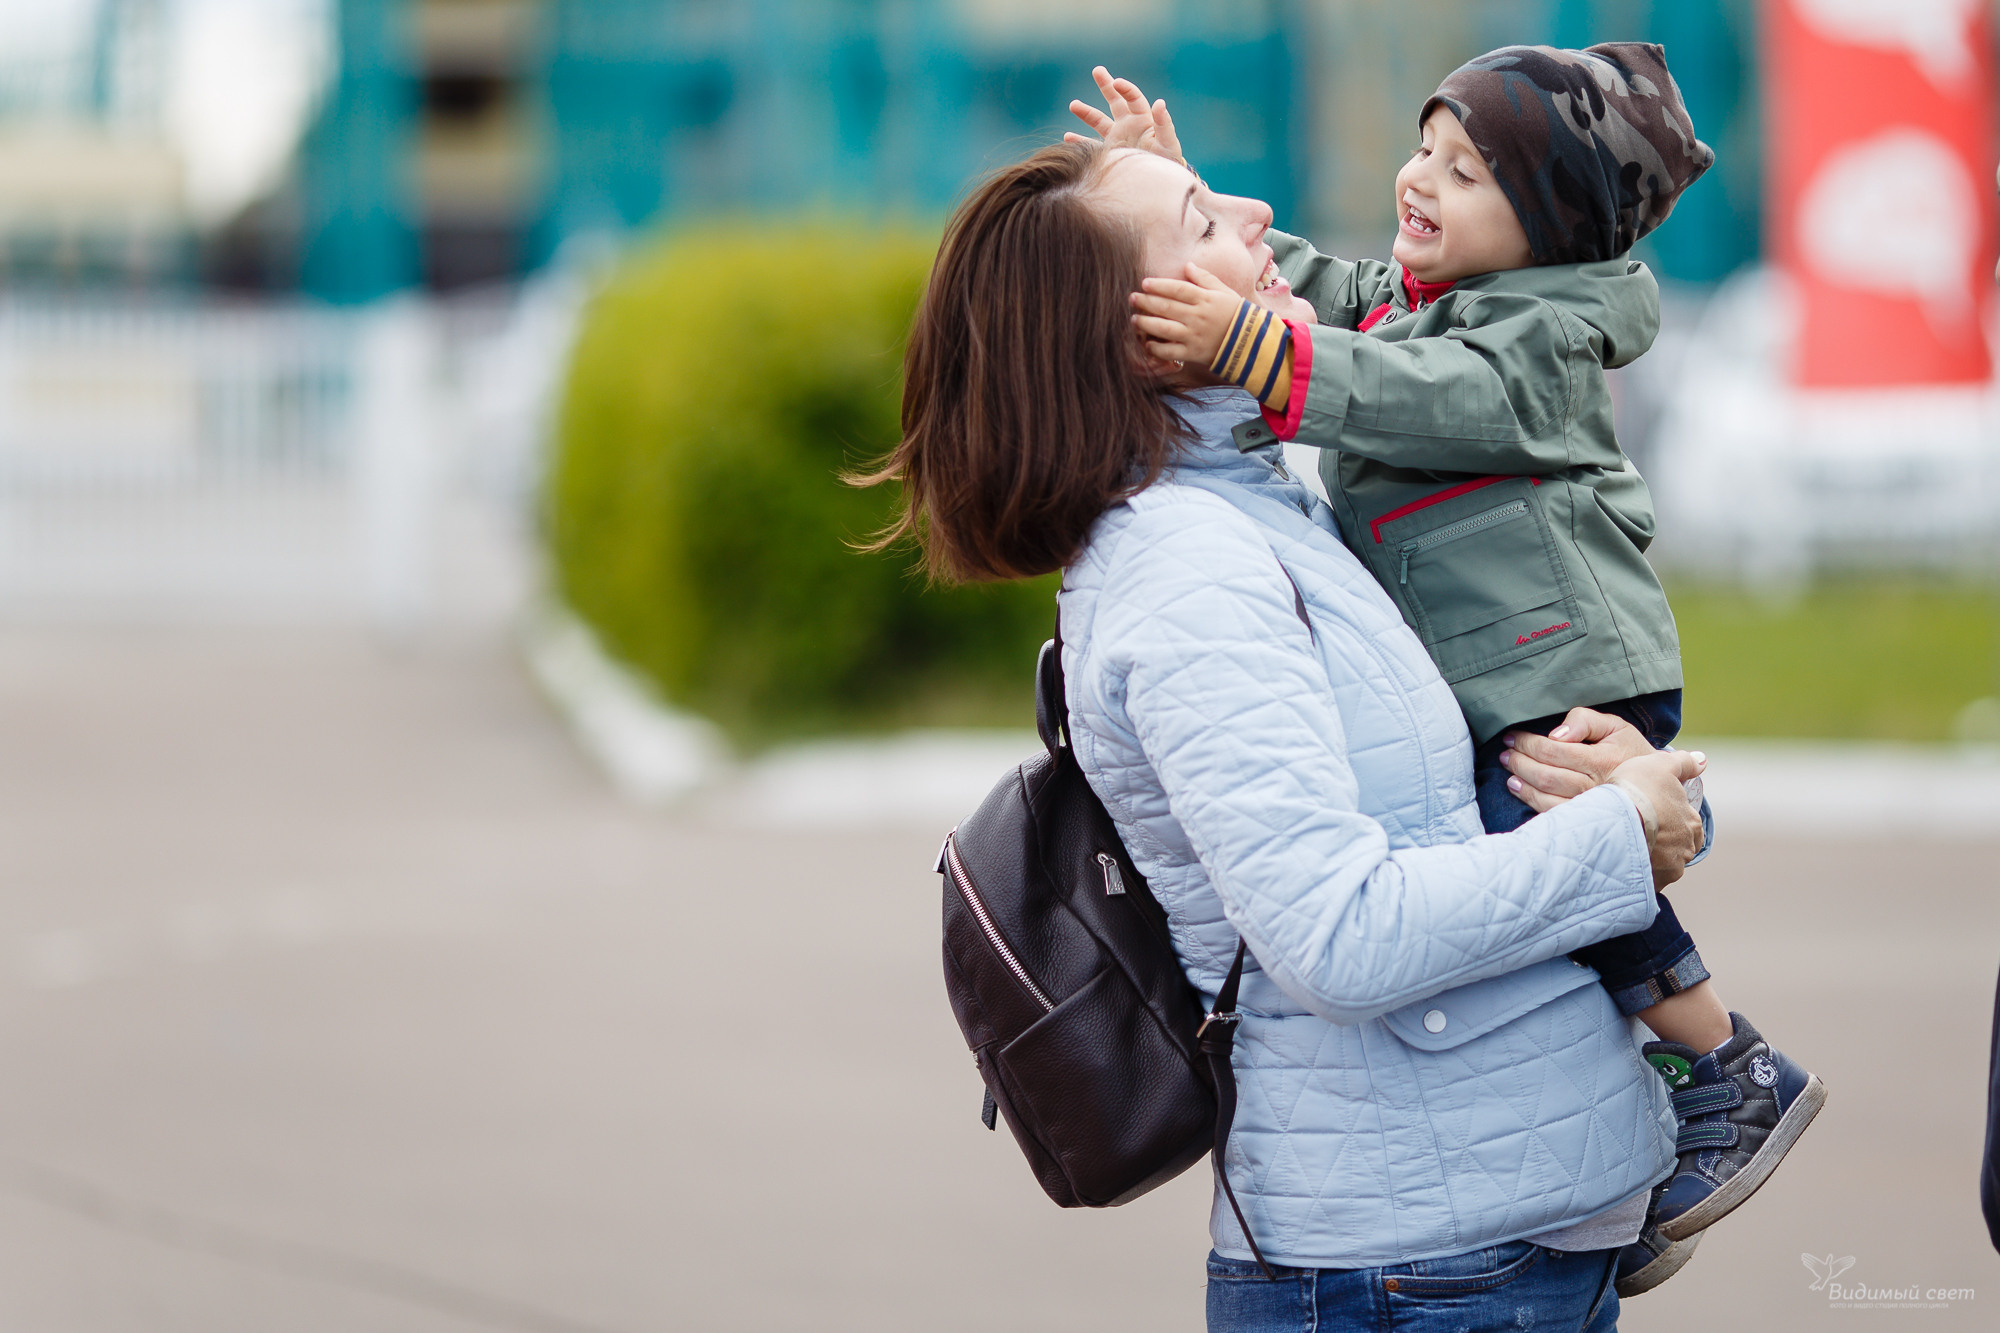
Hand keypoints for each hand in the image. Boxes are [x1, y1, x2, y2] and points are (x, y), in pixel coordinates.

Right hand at [1066, 66, 1186, 163]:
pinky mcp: (1110, 152)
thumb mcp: (1168, 143)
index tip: (1116, 83)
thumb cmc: (1168, 161)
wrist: (1159, 182)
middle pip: (1115, 101)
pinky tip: (1067, 137)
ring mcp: (1118, 137)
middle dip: (1106, 86)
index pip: (1133, 97)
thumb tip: (1160, 102)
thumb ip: (1164, 124)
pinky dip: (1080, 141)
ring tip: (1073, 105)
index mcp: (1143, 118)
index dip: (1125, 89)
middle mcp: (1129, 124)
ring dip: (1087, 113)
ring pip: (1099, 121)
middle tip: (1097, 70)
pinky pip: (1092, 145)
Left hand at [1131, 264, 1244, 367]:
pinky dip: (1156, 348)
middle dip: (1146, 302)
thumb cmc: (1236, 313)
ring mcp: (1194, 336)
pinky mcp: (1192, 354)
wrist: (1251, 342)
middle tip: (1132, 298)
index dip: (1159, 285)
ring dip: (1146, 323)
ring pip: (1164, 329)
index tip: (1144, 283)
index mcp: (1205, 299)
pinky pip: (1170, 351)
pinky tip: (1147, 343)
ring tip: (1133, 319)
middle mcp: (1197, 316)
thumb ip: (1205, 278)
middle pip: (1167, 307)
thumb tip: (1187, 265)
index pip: (1178, 289)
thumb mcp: (1224, 291)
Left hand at [1498, 707, 1662, 808]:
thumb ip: (1586, 721)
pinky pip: (1552, 813)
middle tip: (1506, 752)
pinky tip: (1518, 788)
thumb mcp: (1615, 726)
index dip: (1527, 742)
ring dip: (1521, 781)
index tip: (1513, 736)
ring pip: (1545, 796)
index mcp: (1602, 761)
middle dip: (1520, 761)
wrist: (1655, 787)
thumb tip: (1556, 734)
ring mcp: (1590, 808)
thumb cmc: (1629, 751)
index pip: (1553, 750)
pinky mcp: (1586, 821)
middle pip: (1545, 774)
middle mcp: (1595, 787)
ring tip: (1509, 768)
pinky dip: (1530, 800)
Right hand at [1608, 750, 1706, 888]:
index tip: (1651, 814)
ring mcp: (1667, 871)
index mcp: (1691, 824)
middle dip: (1662, 844)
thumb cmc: (1638, 791)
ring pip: (1660, 867)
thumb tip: (1703, 760)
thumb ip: (1683, 763)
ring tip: (1624, 852)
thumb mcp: (1660, 766)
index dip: (1669, 818)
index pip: (1688, 825)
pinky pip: (1643, 882)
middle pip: (1676, 849)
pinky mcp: (1648, 886)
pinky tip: (1619, 867)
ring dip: (1647, 861)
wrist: (1614, 822)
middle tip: (1638, 834)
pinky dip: (1634, 876)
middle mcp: (1685, 851)